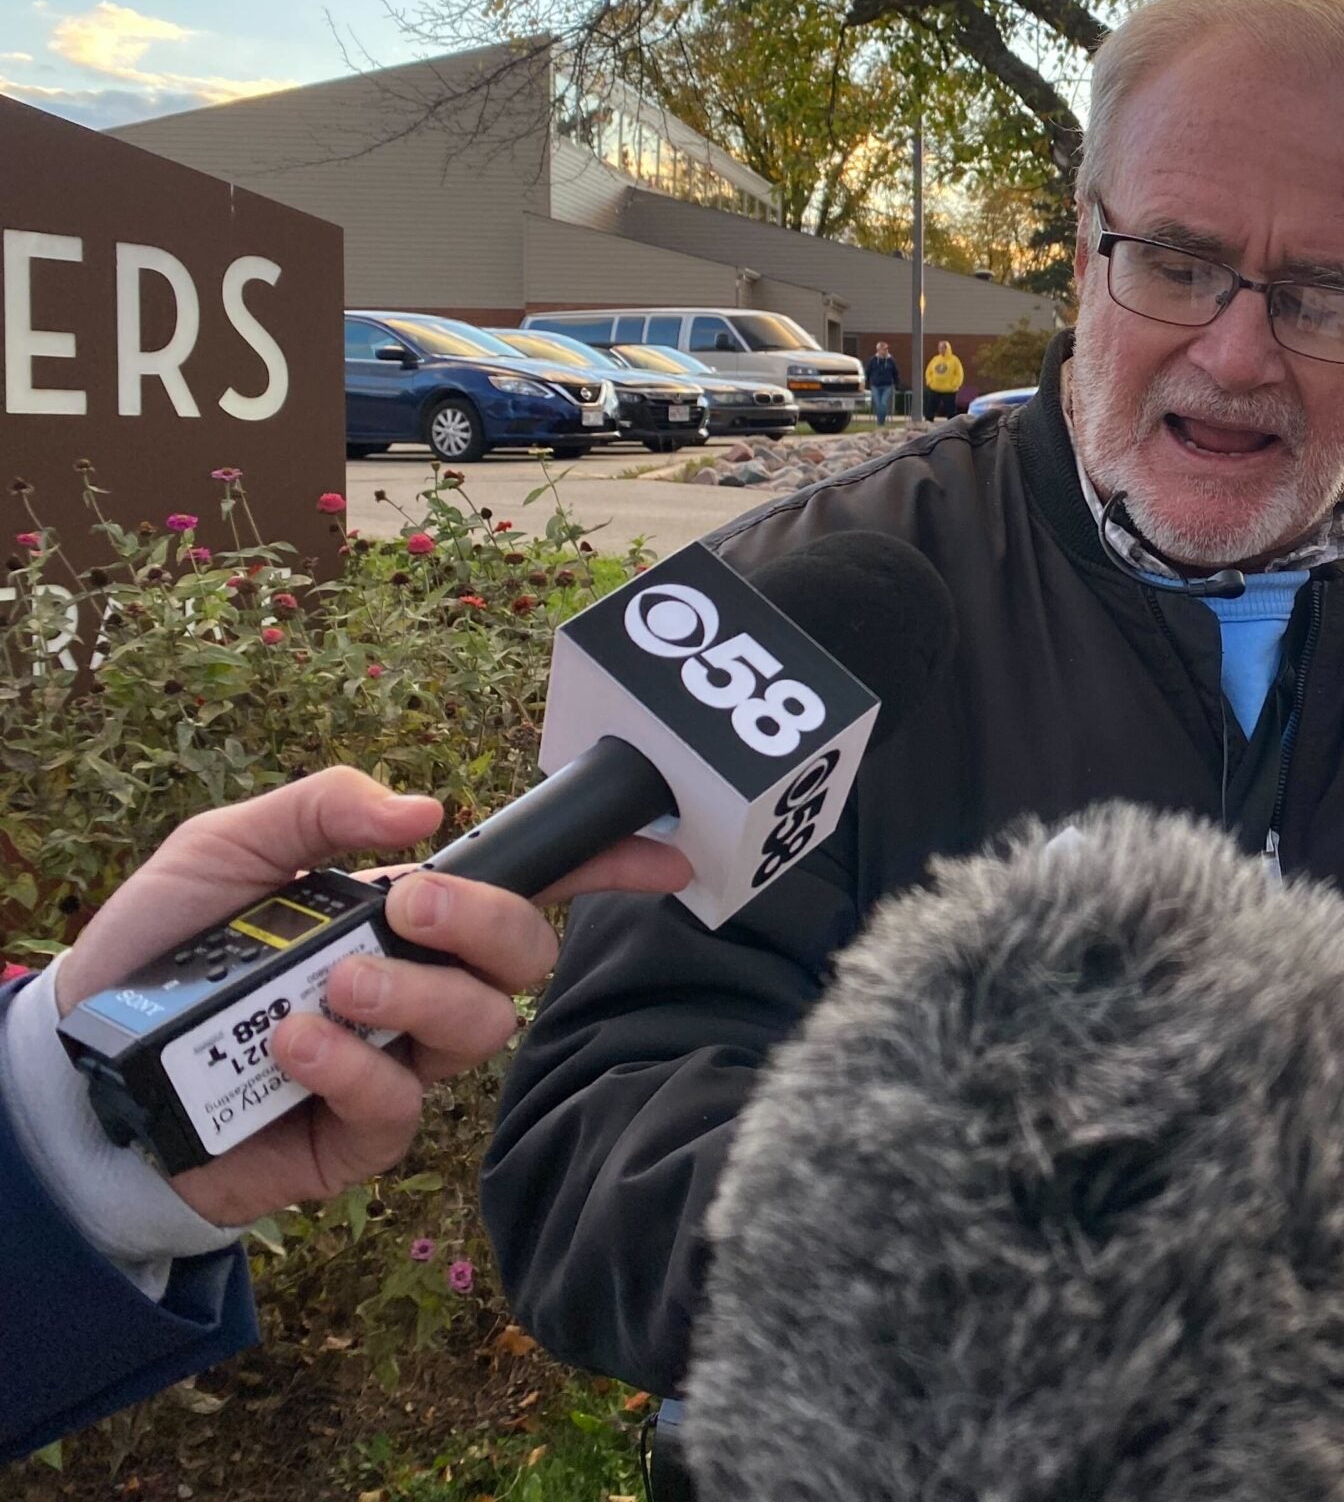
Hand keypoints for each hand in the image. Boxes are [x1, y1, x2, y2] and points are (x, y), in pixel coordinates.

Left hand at [53, 767, 688, 1227]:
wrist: (76, 1061)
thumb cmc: (161, 948)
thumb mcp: (225, 849)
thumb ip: (320, 811)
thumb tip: (428, 810)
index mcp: (405, 913)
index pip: (527, 885)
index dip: (603, 867)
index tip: (663, 853)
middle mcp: (419, 985)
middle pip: (524, 957)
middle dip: (484, 921)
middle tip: (406, 906)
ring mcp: (396, 1062)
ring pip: (477, 1030)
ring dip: (415, 995)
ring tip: (332, 988)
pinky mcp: (356, 1137)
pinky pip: (399, 1106)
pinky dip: (352, 1068)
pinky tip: (292, 1045)